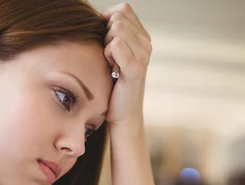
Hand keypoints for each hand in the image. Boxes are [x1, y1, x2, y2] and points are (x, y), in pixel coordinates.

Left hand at [102, 3, 151, 128]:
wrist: (122, 114)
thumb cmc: (113, 84)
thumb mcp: (113, 54)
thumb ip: (110, 33)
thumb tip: (98, 18)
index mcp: (142, 37)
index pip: (123, 10)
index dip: (108, 21)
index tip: (106, 43)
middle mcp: (146, 43)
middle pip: (118, 18)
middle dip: (105, 35)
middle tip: (109, 58)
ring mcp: (143, 55)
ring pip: (116, 30)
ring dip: (105, 46)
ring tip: (111, 64)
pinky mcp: (135, 69)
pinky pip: (116, 46)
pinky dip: (108, 55)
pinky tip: (112, 69)